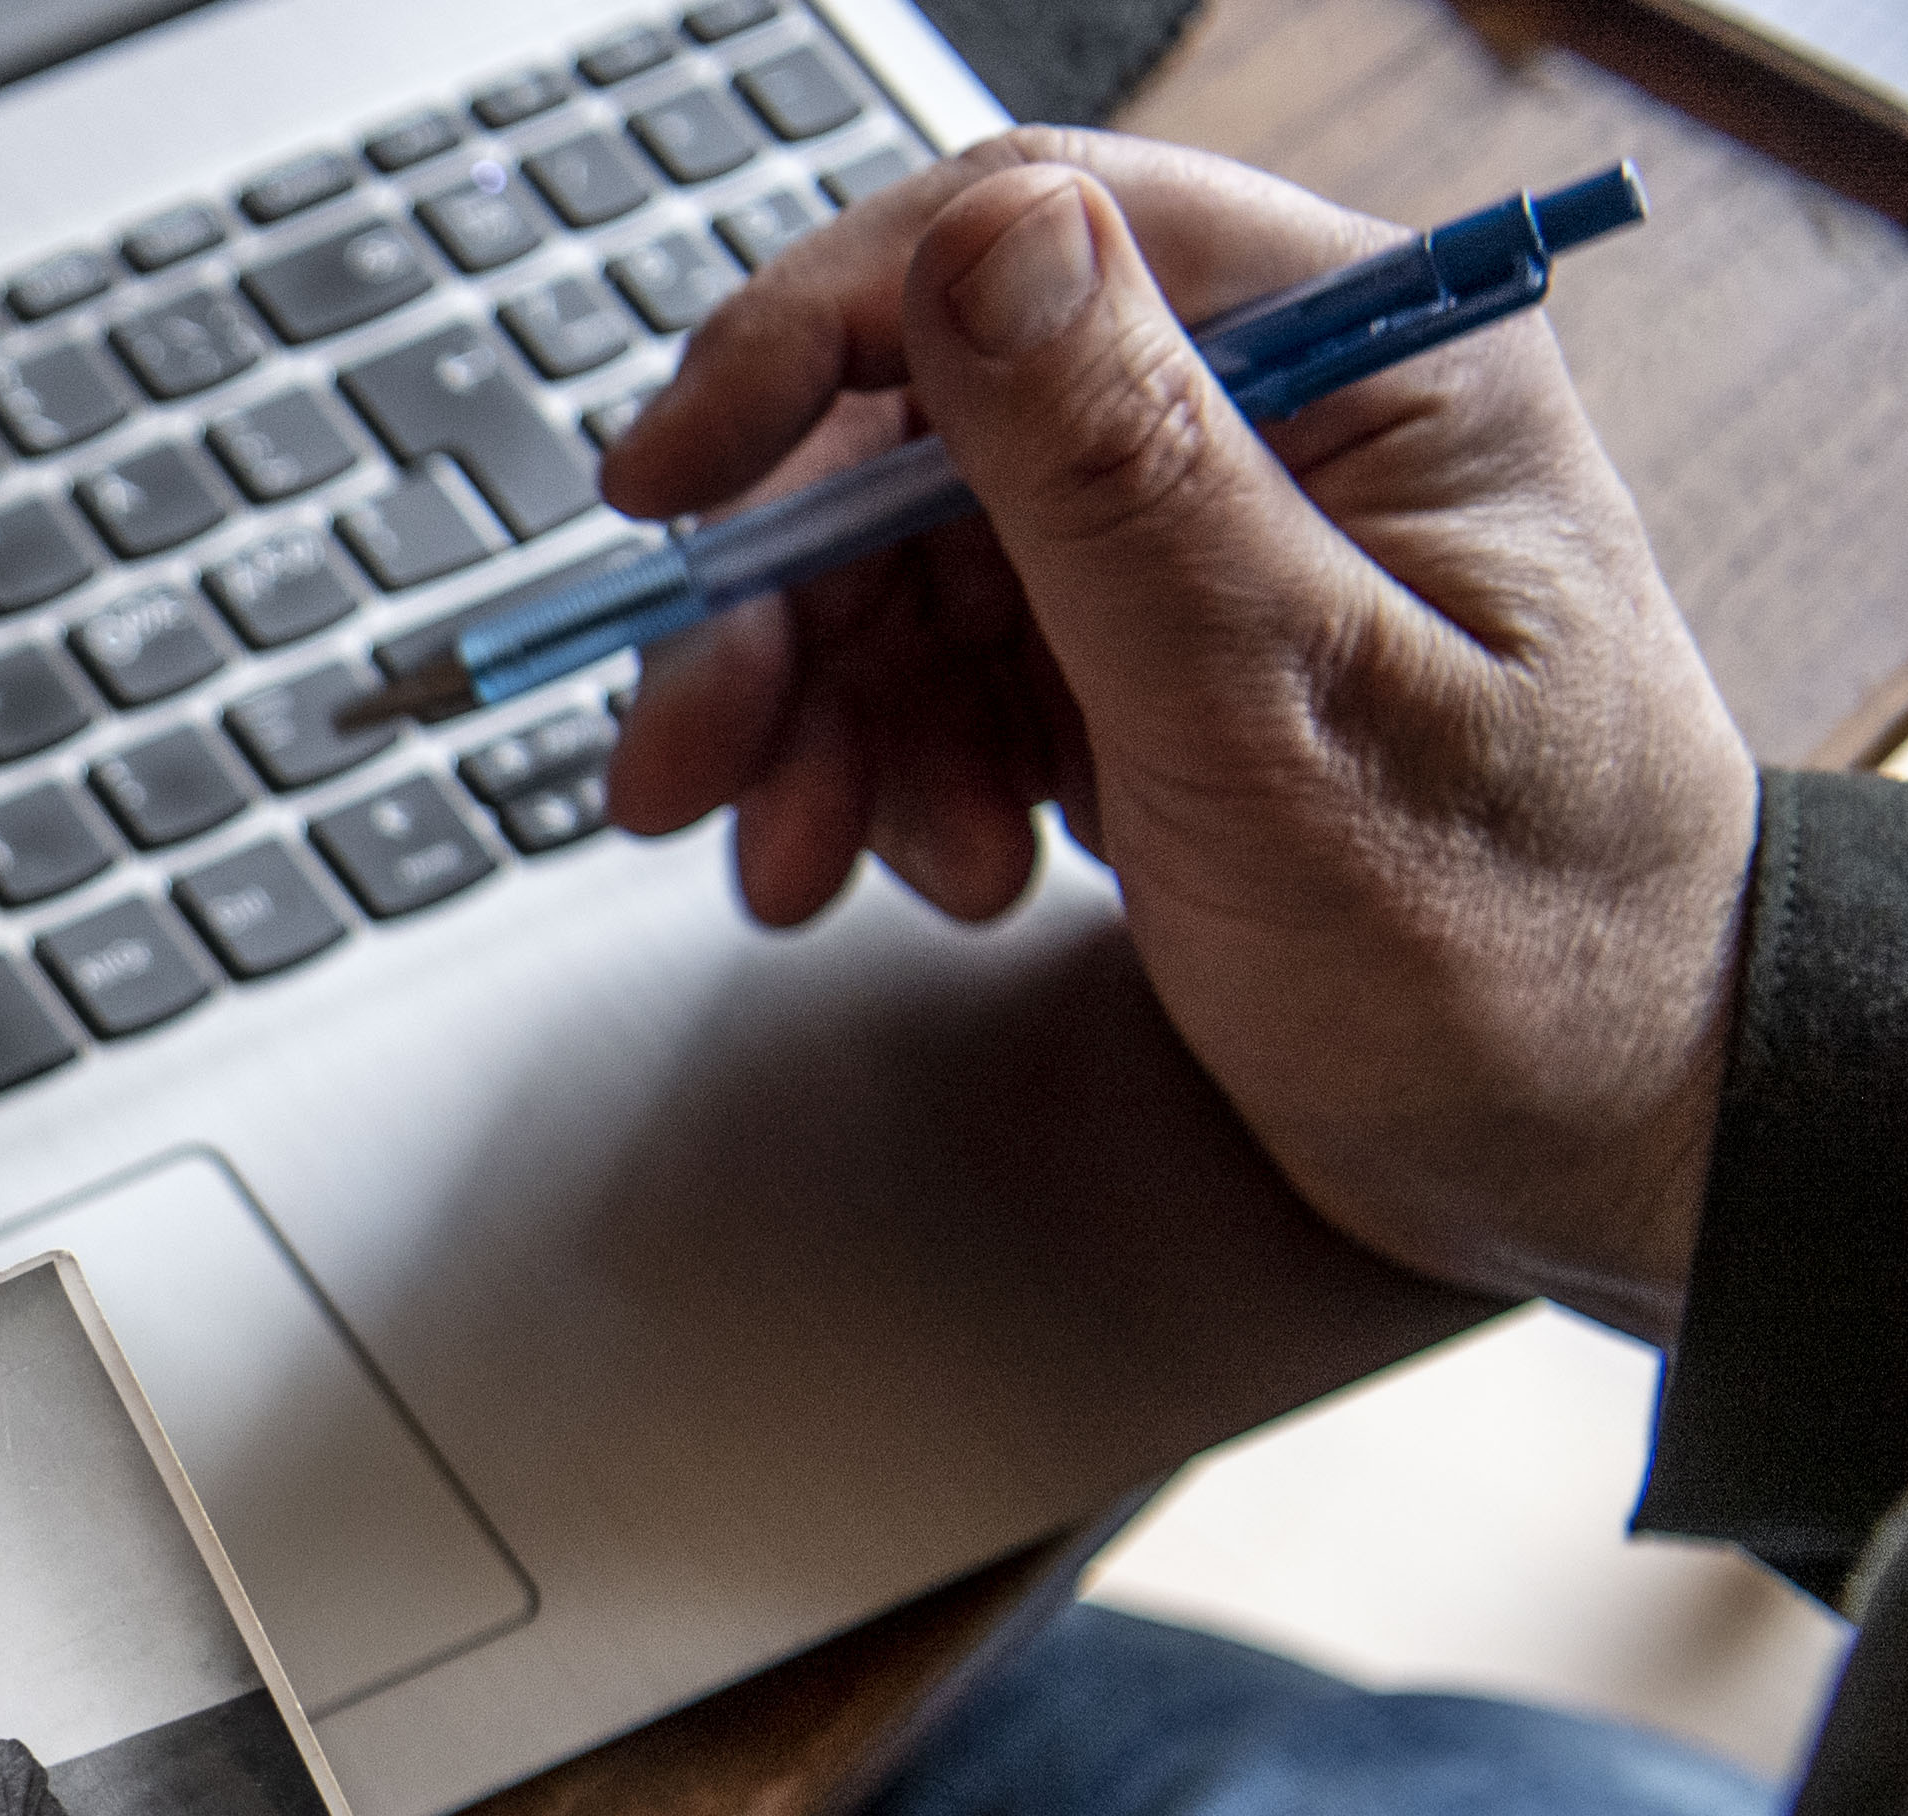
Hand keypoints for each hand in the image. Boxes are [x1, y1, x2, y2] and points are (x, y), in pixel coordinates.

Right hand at [600, 132, 1756, 1333]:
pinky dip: (880, 778)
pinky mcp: (1131, 666)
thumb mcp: (1290, 716)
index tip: (671, 482)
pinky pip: (932, 672)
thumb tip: (982, 246)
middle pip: (919, 422)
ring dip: (815, 719)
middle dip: (780, 600)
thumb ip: (1125, 477)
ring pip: (894, 560)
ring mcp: (1189, 548)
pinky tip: (927, 872)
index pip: (1033, 240)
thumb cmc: (1510, 950)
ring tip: (811, 867)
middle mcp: (1268, 420)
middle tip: (687, 762)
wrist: (1573, 1145)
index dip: (812, 337)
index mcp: (1362, 358)